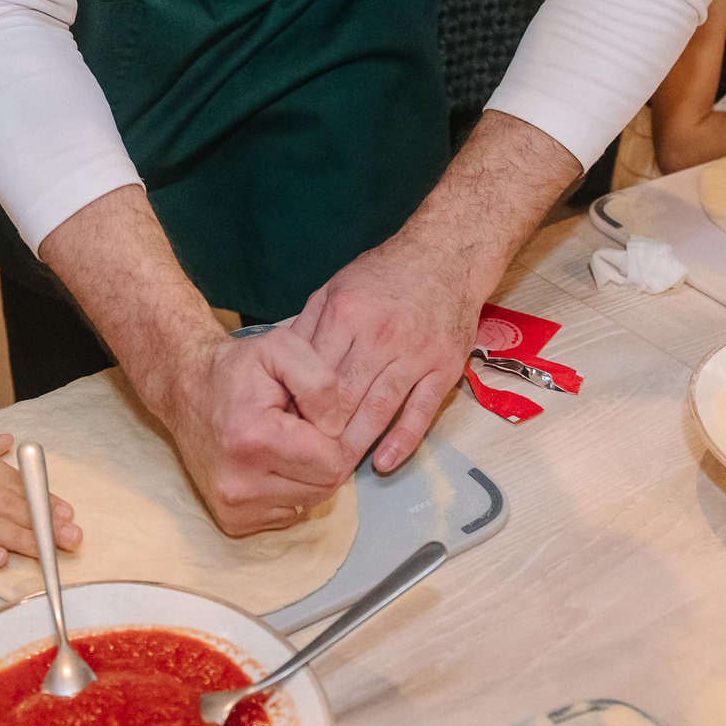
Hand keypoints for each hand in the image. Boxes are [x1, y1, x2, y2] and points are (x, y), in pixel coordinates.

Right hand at [158, 328, 359, 534]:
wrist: (186, 388)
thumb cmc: (237, 369)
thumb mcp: (283, 347)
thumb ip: (321, 382)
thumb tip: (337, 429)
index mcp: (254, 440)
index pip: (332, 462)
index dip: (332, 436)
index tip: (309, 416)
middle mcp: (239, 482)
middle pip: (324, 488)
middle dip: (322, 458)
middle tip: (297, 430)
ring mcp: (233, 506)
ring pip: (308, 503)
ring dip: (305, 475)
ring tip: (282, 444)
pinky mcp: (231, 520)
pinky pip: (286, 514)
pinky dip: (287, 491)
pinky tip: (269, 464)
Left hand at [296, 232, 476, 473]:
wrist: (446, 256)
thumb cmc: (384, 274)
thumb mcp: (335, 287)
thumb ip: (308, 327)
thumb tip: (279, 368)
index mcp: (347, 314)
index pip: (314, 372)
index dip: (297, 406)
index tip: (282, 431)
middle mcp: (381, 335)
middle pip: (344, 397)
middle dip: (322, 433)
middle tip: (303, 461)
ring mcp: (416, 353)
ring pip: (379, 409)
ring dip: (357, 444)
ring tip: (337, 470)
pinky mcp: (444, 368)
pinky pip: (421, 412)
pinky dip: (402, 441)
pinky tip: (384, 463)